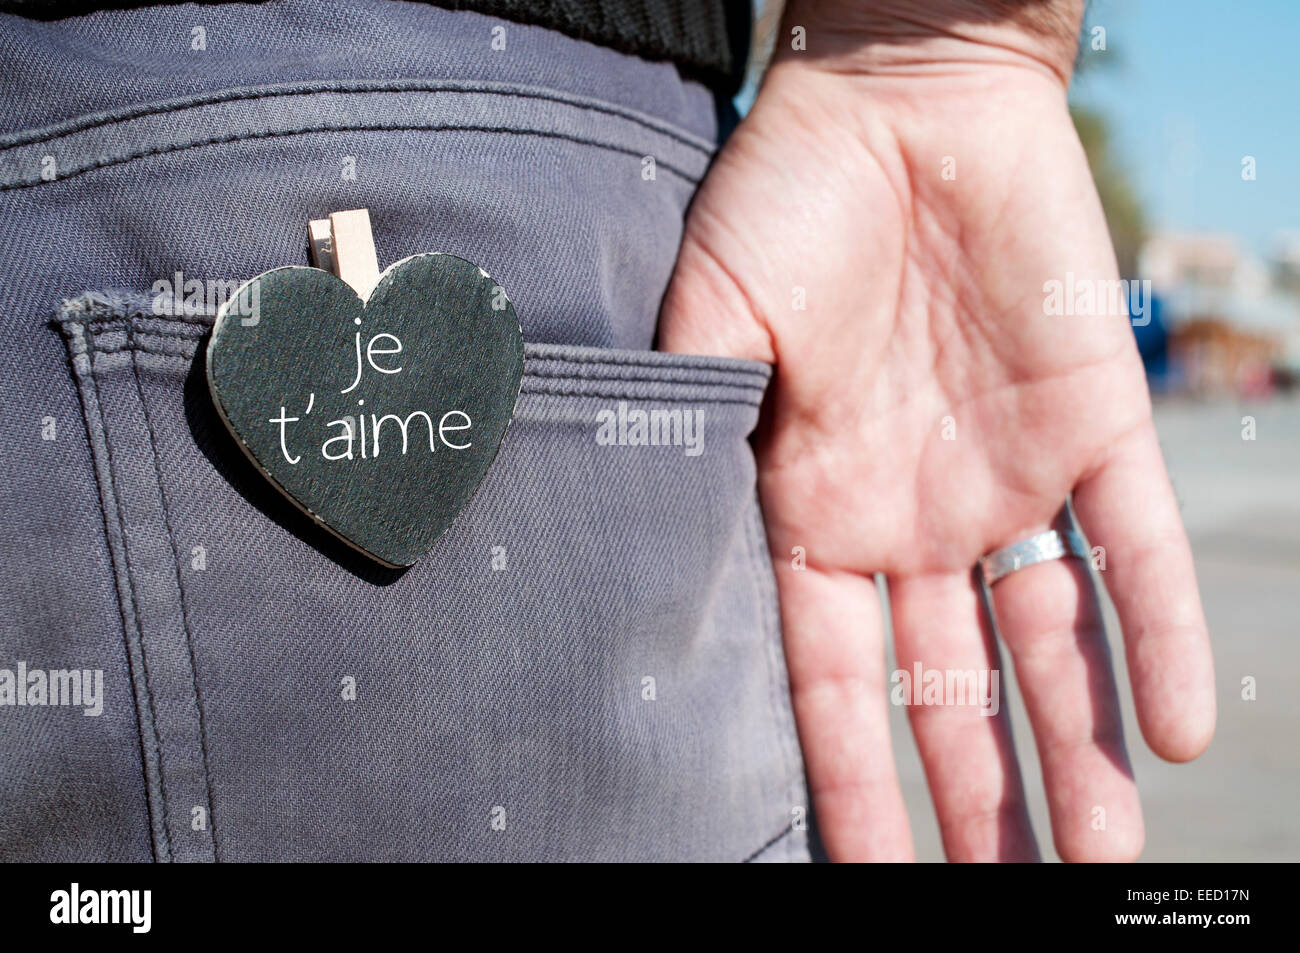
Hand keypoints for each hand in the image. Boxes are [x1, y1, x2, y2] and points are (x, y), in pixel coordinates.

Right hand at [659, 4, 1214, 860]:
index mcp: (816, 508)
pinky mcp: (1096, 420)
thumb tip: (662, 547)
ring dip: (1074, 744)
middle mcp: (916, 516)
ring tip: (1097, 852)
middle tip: (1004, 893)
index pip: (836, 677)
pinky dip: (1161, 632)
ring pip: (1050, 639)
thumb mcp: (708, 327)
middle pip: (952, 685)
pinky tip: (1177, 727)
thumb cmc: (784, 201)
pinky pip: (1136, 544)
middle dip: (975, 794)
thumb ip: (701, 438)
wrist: (897, 97)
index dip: (852, 775)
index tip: (868, 872)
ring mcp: (1009, 476)